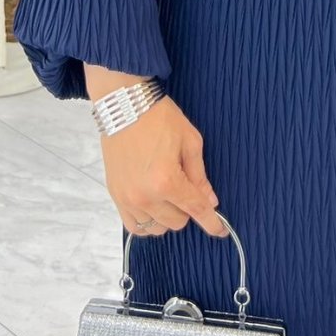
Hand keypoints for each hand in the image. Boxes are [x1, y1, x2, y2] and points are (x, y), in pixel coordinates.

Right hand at [100, 95, 229, 238]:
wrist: (123, 104)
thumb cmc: (158, 117)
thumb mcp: (190, 141)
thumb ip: (200, 176)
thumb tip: (210, 201)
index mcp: (167, 181)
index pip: (196, 210)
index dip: (212, 223)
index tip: (220, 230)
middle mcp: (145, 195)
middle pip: (177, 223)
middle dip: (187, 209)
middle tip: (186, 187)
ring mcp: (127, 198)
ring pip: (156, 228)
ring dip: (167, 216)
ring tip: (168, 194)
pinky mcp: (115, 196)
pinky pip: (134, 226)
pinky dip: (147, 221)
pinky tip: (154, 205)